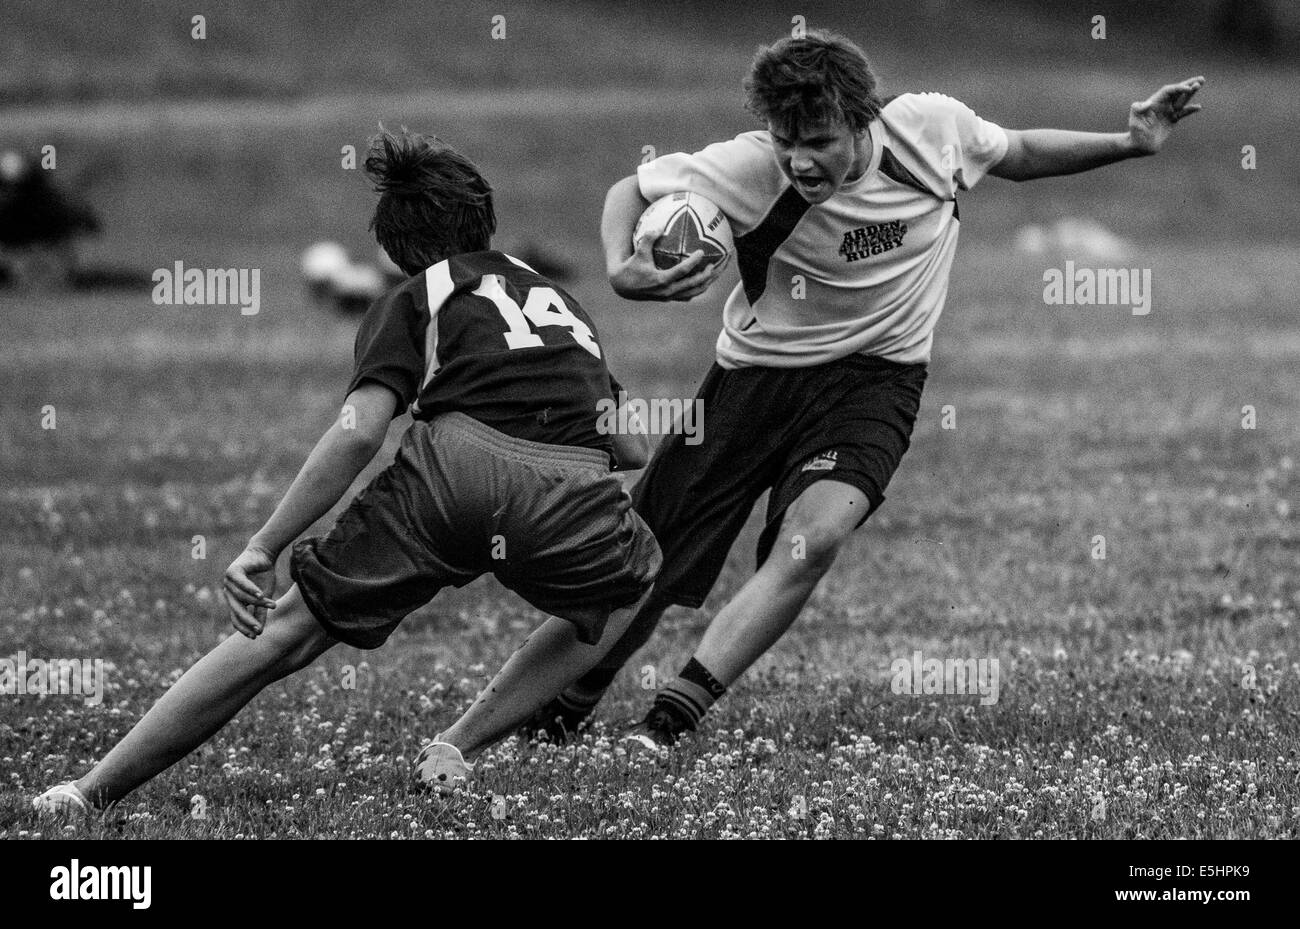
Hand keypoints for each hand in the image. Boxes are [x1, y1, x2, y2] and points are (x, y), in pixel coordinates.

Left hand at [223, 546, 277, 638]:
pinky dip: (251, 590)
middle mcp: (228, 592)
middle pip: (236, 610)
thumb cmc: (263, 575)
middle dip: (248, 620)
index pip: (235, 617)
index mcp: (234, 600)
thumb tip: (259, 631)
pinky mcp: (233, 571)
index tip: (255, 636)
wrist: (263, 554)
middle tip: (258, 629)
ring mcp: (228, 581)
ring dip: (258, 603)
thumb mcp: (264, 596)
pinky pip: (241, 584)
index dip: (244, 627)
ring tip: (272, 605)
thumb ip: (260, 612)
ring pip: (242, 597)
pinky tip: (261, 595)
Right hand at [608, 233, 724, 301]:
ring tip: (715, 273)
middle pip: (693, 285)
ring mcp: (669, 296)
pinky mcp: (669, 298)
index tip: (701, 252)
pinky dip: (698, 288)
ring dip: (706, 283)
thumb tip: (661, 226)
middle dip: (707, 276)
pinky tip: (705, 279)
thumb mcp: (639, 251)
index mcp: (661, 280)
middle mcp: (667, 291)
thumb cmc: (631, 266)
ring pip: (693, 292)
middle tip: (715, 264)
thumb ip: (649, 237)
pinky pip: (688, 294)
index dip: (693, 262)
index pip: (681, 271)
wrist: (623, 286)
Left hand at [1127, 76, 1204, 154]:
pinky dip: (1191, 109)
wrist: (1140, 145)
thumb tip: (1148, 103)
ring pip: (1183, 99)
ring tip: (1201, 84)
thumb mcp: (1134, 119)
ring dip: (1191, 93)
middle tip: (1201, 79)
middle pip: (1178, 91)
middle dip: (1189, 84)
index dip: (1179, 88)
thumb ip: (1137, 109)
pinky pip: (1184, 112)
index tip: (1188, 88)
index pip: (1169, 91)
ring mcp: (1168, 112)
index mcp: (1155, 102)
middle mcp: (1163, 105)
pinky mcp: (1173, 120)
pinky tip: (1198, 107)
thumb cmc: (1135, 132)